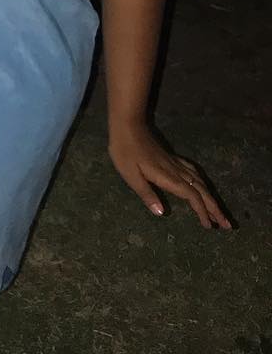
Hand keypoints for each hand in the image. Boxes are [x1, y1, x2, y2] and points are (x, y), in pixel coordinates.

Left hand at [108, 124, 230, 228]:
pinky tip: (203, 185)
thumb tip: (162, 213)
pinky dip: (203, 182)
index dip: (203, 212)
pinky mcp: (172, 158)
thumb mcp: (130, 175)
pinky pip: (194, 172)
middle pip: (202, 191)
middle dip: (215, 209)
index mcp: (168, 178)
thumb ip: (146, 194)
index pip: (192, 197)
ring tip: (218, 212)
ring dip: (211, 197)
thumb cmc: (125, 151)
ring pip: (200, 182)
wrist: (128, 126)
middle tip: (227, 225)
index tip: (210, 226)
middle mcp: (177, 171)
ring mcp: (176, 163)